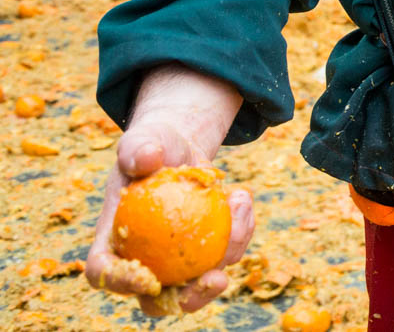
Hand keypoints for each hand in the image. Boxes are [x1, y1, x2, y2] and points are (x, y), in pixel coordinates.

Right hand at [84, 68, 248, 314]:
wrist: (179, 150)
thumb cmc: (153, 145)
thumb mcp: (144, 139)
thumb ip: (138, 148)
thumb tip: (147, 159)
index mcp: (113, 242)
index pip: (105, 273)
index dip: (120, 282)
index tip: (147, 277)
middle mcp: (143, 261)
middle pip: (159, 300)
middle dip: (190, 299)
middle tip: (217, 278)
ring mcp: (176, 262)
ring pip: (203, 279)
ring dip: (230, 250)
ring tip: (240, 201)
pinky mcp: (205, 252)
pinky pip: (228, 252)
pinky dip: (240, 229)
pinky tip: (242, 196)